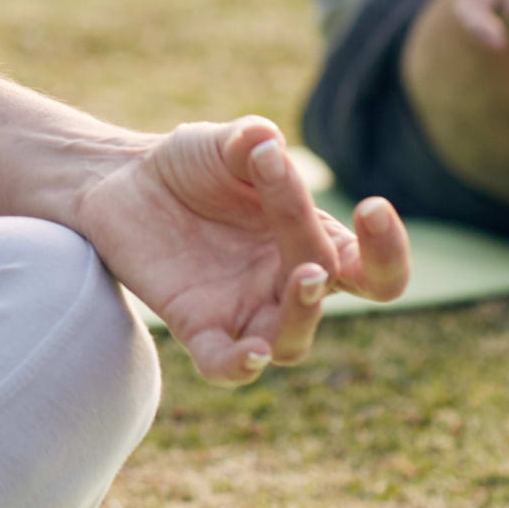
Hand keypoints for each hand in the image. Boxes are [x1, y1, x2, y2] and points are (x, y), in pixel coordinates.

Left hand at [67, 118, 409, 384]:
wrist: (121, 179)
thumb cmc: (189, 163)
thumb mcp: (221, 143)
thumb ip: (248, 141)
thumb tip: (263, 142)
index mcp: (312, 238)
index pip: (372, 265)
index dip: (387, 248)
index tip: (373, 208)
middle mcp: (286, 281)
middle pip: (334, 290)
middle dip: (336, 262)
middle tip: (318, 240)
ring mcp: (244, 308)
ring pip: (292, 339)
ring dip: (304, 316)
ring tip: (306, 277)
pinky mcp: (197, 325)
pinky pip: (225, 365)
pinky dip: (240, 365)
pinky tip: (250, 353)